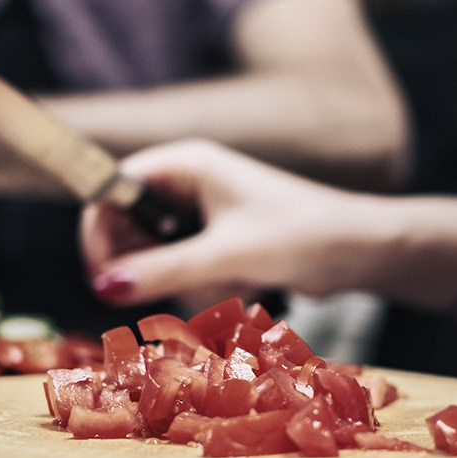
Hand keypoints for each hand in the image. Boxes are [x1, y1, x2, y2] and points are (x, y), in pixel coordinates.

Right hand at [80, 140, 376, 306]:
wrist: (358, 252)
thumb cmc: (301, 236)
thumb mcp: (228, 255)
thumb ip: (165, 271)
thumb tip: (104, 289)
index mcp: (186, 165)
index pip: (111, 191)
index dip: (98, 233)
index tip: (102, 279)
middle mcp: (187, 186)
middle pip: (127, 232)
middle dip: (148, 269)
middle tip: (171, 291)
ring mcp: (200, 218)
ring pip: (155, 262)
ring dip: (183, 286)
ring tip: (228, 287)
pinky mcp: (215, 247)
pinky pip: (183, 276)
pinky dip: (203, 292)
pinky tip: (241, 292)